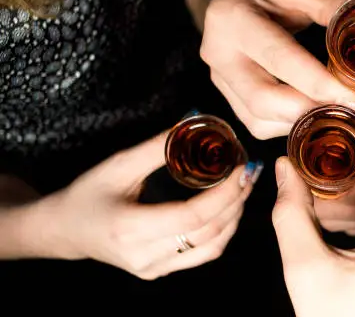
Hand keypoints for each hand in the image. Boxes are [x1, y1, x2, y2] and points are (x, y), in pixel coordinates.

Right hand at [43, 132, 259, 279]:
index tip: (240, 167)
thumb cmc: (88, 193)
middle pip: (208, 232)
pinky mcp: (159, 271)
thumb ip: (159, 146)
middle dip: (236, 199)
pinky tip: (229, 209)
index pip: (193, 216)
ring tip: (244, 186)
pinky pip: (201, 255)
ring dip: (234, 216)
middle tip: (249, 170)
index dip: (223, 192)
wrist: (66, 229)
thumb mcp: (119, 164)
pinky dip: (222, 231)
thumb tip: (196, 122)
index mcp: (131, 229)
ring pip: (211, 247)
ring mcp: (153, 269)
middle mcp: (144, 256)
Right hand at [201, 0, 354, 138]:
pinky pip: (257, 124)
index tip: (353, 99)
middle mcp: (219, 52)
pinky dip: (288, 125)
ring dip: (301, 122)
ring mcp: (219, 79)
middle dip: (309, 111)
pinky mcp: (227, 97)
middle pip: (263, 99)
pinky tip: (310, 111)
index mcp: (235, 17)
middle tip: (348, 112)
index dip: (317, 83)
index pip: (279, 57)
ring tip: (335, 112)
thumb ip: (331, 5)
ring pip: (258, 119)